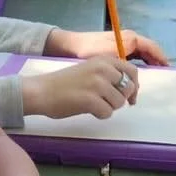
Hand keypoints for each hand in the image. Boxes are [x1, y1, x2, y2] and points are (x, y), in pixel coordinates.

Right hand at [24, 56, 139, 120]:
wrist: (41, 91)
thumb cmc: (64, 83)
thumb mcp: (90, 69)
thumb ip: (109, 75)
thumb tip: (131, 90)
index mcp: (104, 60)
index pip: (132, 71)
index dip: (134, 86)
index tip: (130, 97)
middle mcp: (103, 69)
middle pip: (128, 88)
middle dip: (120, 99)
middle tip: (106, 102)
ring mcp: (97, 84)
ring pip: (119, 103)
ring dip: (108, 107)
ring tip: (93, 104)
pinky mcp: (91, 100)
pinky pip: (107, 112)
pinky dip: (100, 115)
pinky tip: (87, 110)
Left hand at [48, 26, 168, 66]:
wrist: (71, 46)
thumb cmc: (90, 50)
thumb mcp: (109, 57)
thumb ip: (125, 65)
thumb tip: (137, 77)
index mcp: (130, 38)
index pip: (153, 48)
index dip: (162, 58)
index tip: (168, 69)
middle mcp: (129, 39)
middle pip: (149, 52)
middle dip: (154, 65)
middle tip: (159, 78)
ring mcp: (123, 44)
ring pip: (141, 56)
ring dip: (145, 68)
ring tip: (147, 81)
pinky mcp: (117, 50)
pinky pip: (133, 59)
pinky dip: (136, 67)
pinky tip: (134, 78)